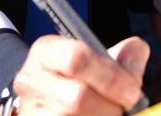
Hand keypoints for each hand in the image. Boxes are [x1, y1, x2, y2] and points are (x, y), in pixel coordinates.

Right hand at [12, 34, 147, 114]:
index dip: (110, 77)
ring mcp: (28, 109)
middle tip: (123, 109)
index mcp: (47, 51)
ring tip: (107, 113)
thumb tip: (133, 69)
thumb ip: (129, 53)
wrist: (56, 99)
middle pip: (76, 98)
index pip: (76, 58)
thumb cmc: (86, 76)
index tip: (132, 90)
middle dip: (109, 107)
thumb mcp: (105, 56)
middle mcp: (30, 80)